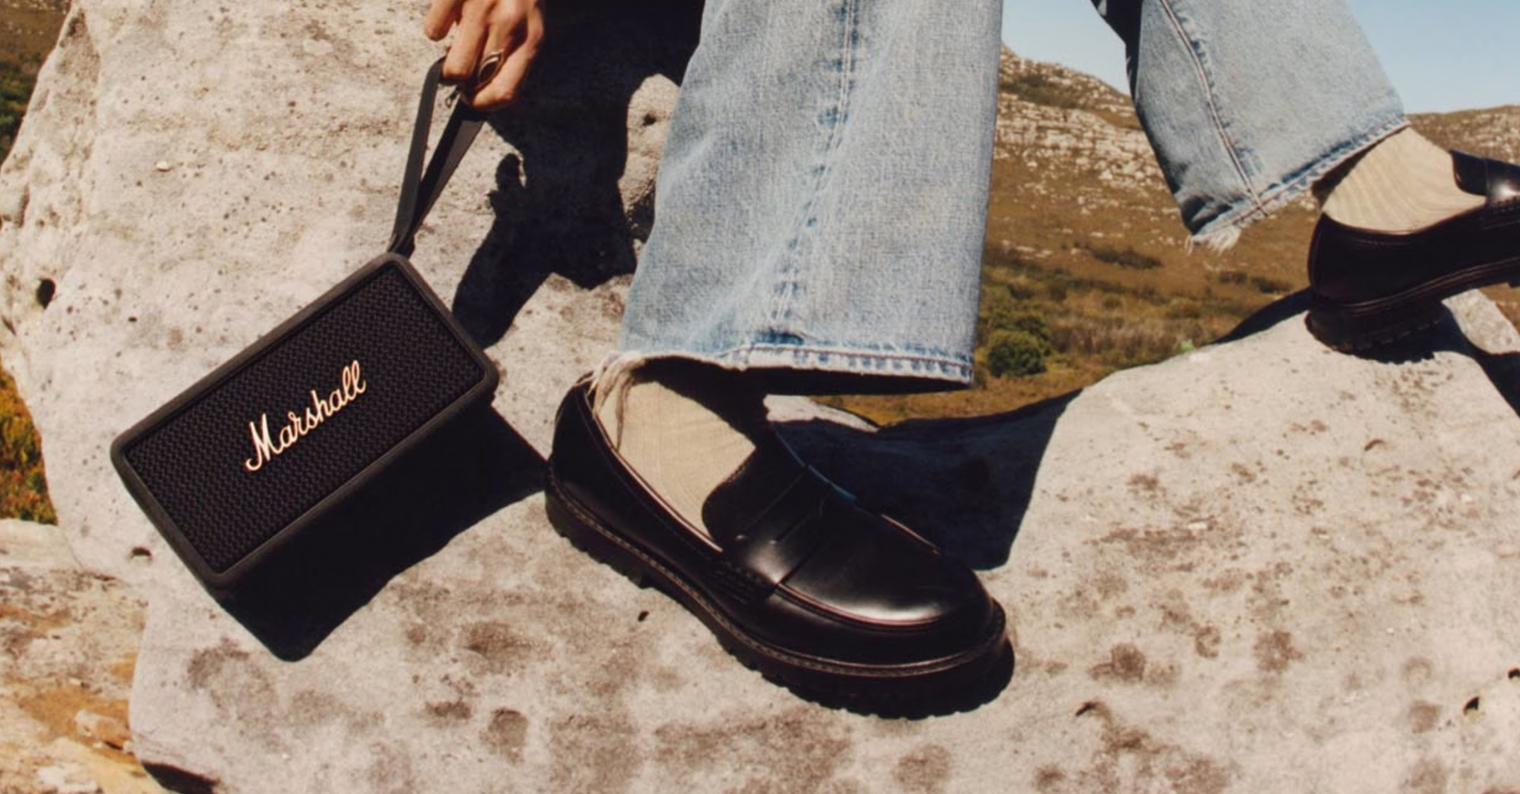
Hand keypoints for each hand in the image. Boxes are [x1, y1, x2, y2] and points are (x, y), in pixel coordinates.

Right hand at [423, 0, 543, 109]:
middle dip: (464, 84)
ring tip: (455, 46)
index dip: (483, 104)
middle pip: (475, 84)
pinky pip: (433, 31)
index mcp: (531, 39)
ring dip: (449, 62)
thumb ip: (514, 54)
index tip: (473, 99)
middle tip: (462, 70)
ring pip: (453, 68)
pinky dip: (436, 27)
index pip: (505, 93)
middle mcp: (508, 26)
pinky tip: (449, 14)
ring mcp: (481, 9)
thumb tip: (485, 90)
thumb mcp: (530, 23)